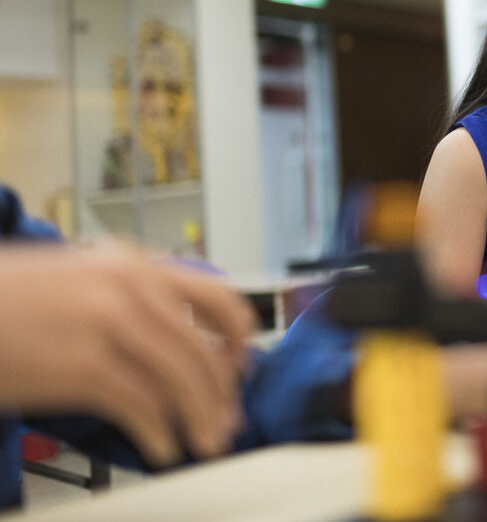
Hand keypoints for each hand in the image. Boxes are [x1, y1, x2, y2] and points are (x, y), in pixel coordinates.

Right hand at [0, 245, 256, 465]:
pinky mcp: (83, 366)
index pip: (215, 295)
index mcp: (132, 263)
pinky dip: (161, 432)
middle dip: (221, 392)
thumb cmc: (5, 303)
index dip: (238, 339)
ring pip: (182, 378)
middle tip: (226, 420)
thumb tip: (179, 340)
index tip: (240, 368)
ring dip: (200, 417)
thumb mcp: (78, 279)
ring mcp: (108, 324)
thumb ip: (129, 298)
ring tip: (204, 441)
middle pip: (203, 348)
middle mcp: (130, 286)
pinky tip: (163, 446)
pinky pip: (143, 406)